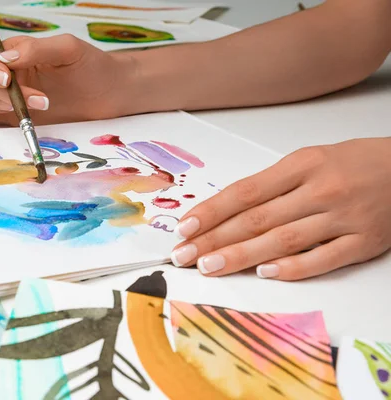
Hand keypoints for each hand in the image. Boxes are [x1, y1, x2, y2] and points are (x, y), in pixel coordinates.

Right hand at [0, 34, 135, 126]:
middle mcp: (11, 74)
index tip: (8, 79)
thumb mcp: (68, 49)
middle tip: (38, 101)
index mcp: (18, 53)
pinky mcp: (15, 118)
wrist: (110, 93)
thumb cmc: (92, 66)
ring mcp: (11, 98)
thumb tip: (6, 58)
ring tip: (24, 111)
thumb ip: (37, 49)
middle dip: (2, 93)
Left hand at [171, 138, 390, 279]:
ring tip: (210, 267)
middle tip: (185, 255)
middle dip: (215, 239)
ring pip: (283, 241)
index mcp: (302, 165)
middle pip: (257, 219)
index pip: (246, 192)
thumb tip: (226, 211)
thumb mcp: (309, 160)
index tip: (185, 228)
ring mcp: (343, 217)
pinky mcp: (364, 242)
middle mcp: (321, 190)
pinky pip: (324, 259)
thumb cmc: (353, 164)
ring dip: (241, 256)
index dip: (212, 212)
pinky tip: (265, 274)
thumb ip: (271, 185)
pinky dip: (293, 268)